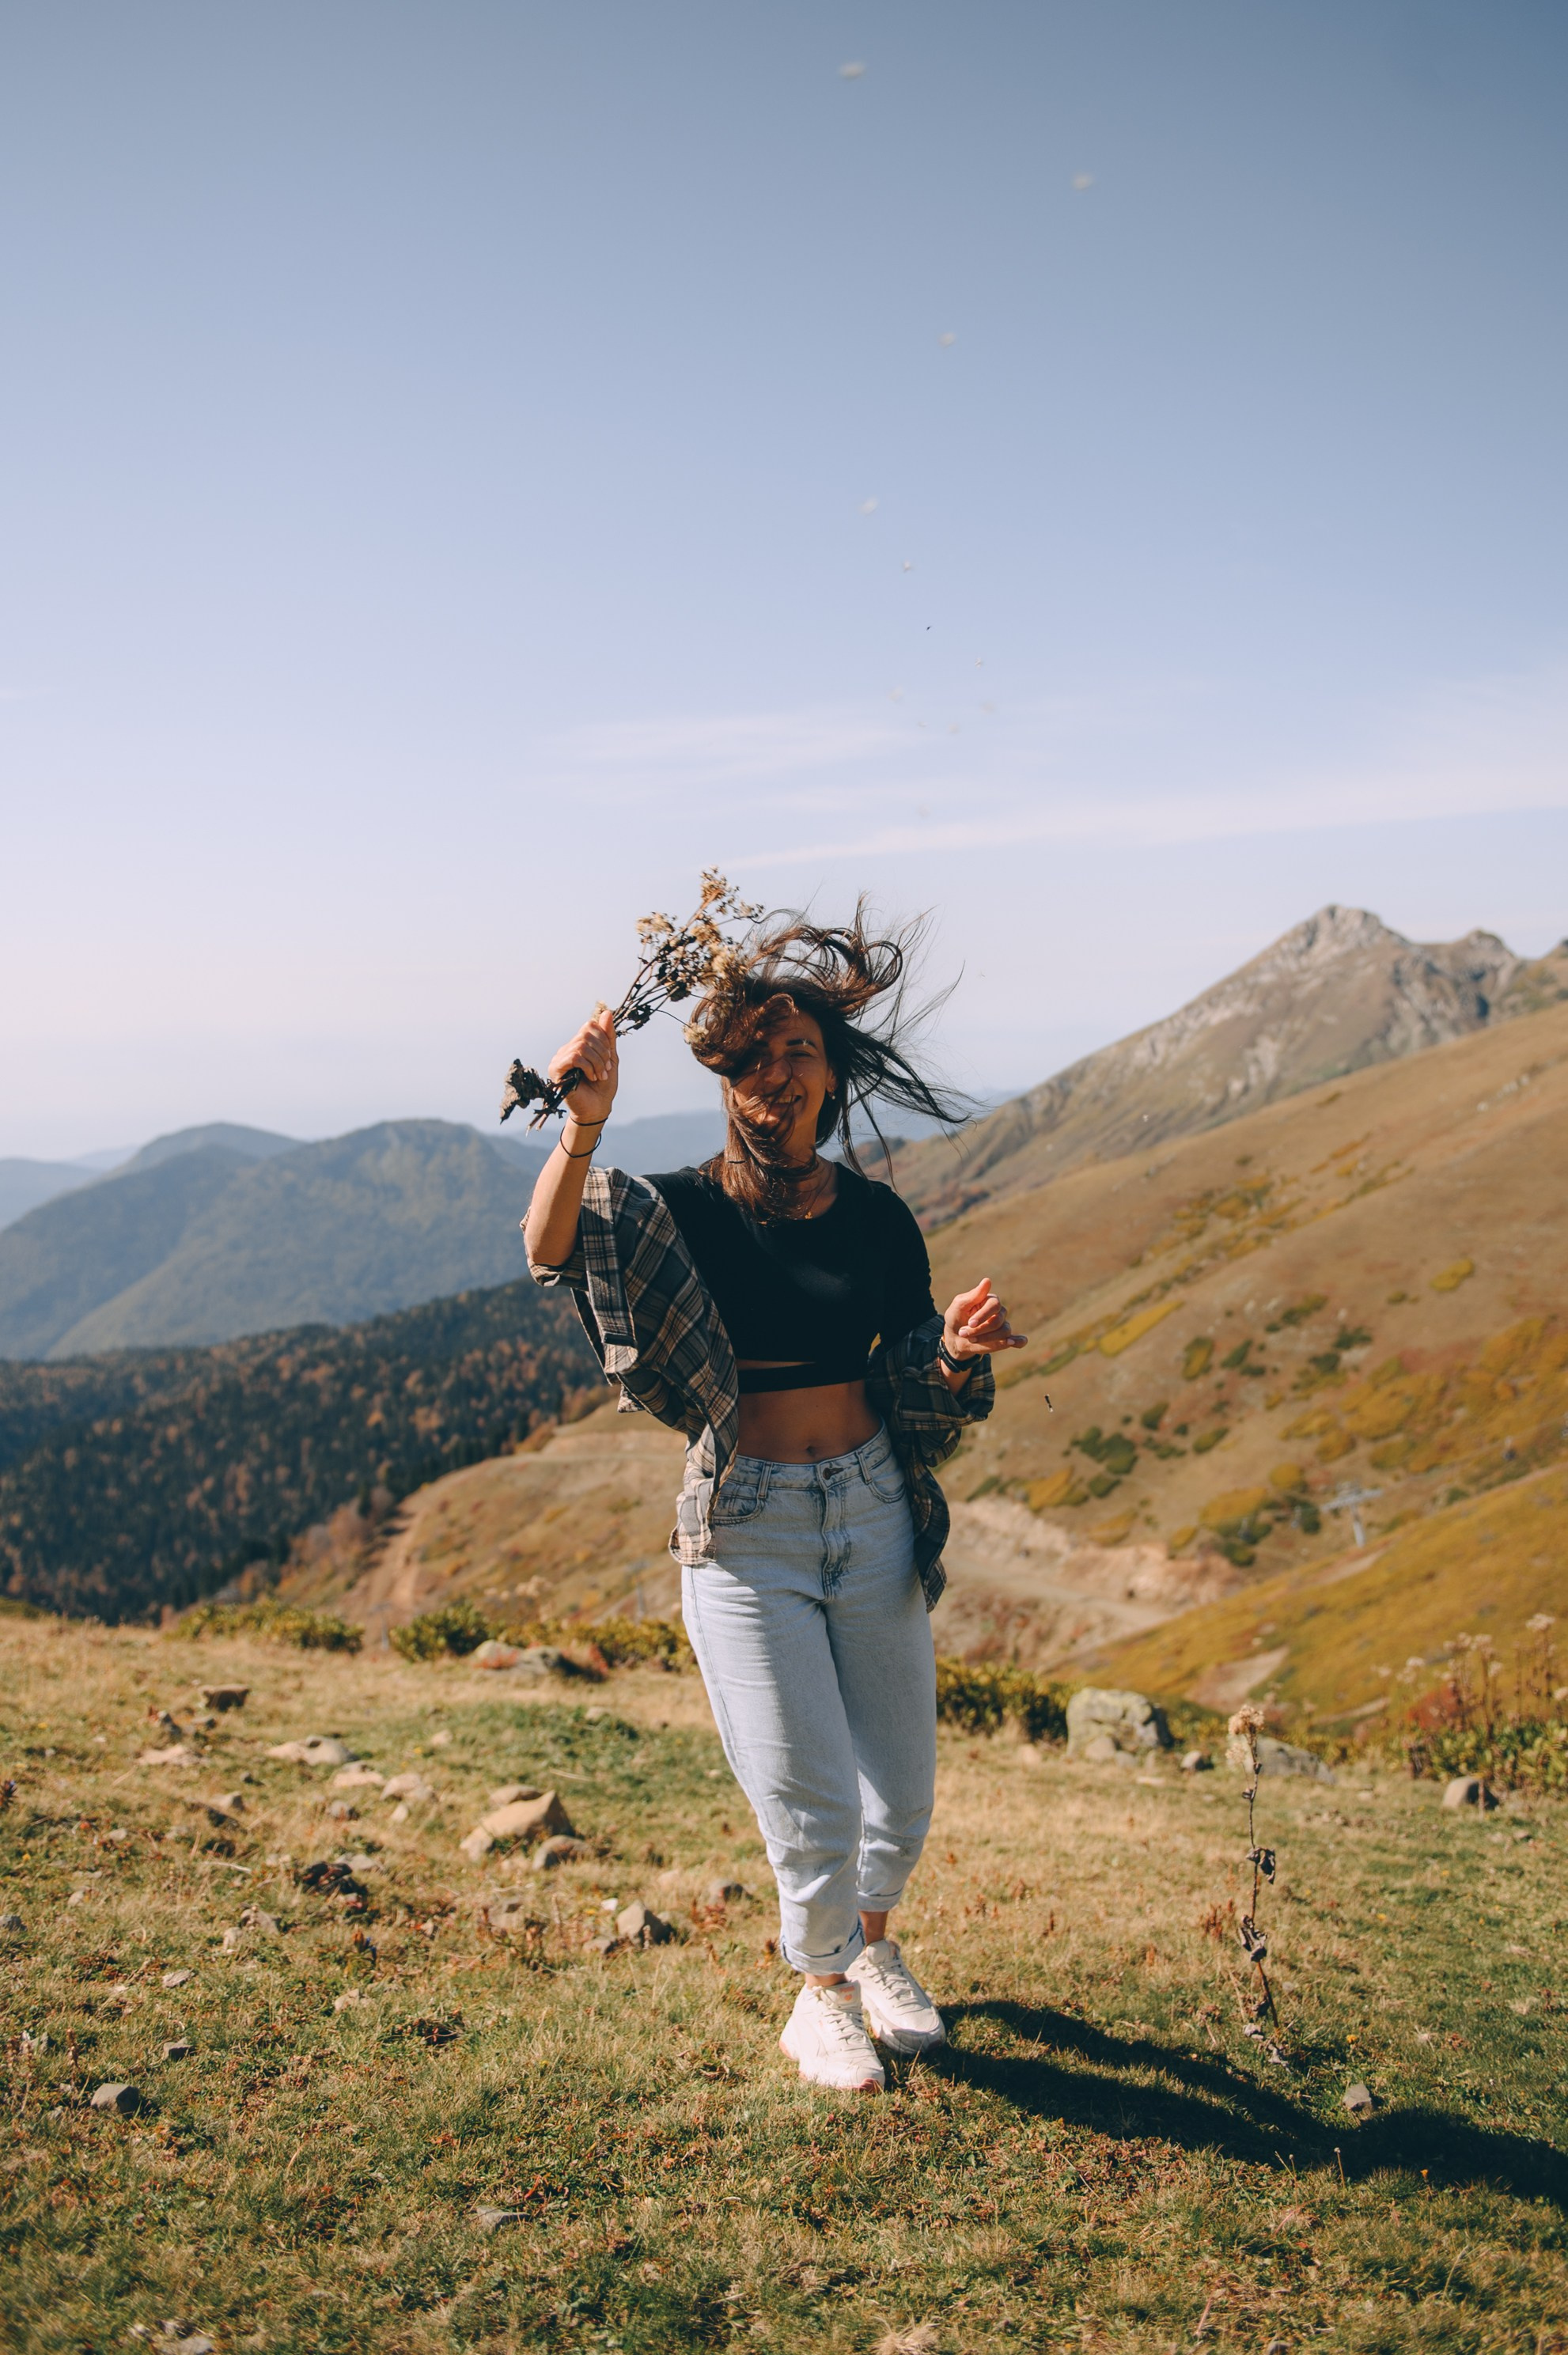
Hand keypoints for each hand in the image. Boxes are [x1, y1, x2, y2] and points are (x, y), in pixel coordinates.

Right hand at [548, 1005, 618, 1128]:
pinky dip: (588, 1067)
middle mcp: (566, 1049)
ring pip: (581, 1046)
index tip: (609, 1057)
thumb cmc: (603, 1085)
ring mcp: (559, 1059)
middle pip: (586, 1034)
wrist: (597, 1108)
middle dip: (602, 1052)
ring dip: (597, 1061)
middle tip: (606, 1068)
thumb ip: (608, 1036)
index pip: (590, 1026)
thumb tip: (607, 1012)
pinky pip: (574, 1057)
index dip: (603, 1039)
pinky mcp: (556, 1070)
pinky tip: (591, 1077)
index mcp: (578, 1045)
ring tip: (599, 1075)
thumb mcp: (610, 1057)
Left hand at [943, 1276, 1025, 1359]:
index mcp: (990, 1300)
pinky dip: (1019, 1341)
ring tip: (971, 1339)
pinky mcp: (1004, 1340)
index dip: (983, 1315)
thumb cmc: (956, 1318)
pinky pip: (1018, 1341)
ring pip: (1004, 1332)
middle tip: (963, 1333)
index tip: (970, 1323)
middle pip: (997, 1321)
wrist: (954, 1338)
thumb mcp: (959, 1305)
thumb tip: (987, 1281)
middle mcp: (1000, 1312)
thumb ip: (974, 1295)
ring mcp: (1003, 1326)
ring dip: (986, 1338)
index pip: (994, 1305)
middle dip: (979, 1329)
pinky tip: (1012, 1343)